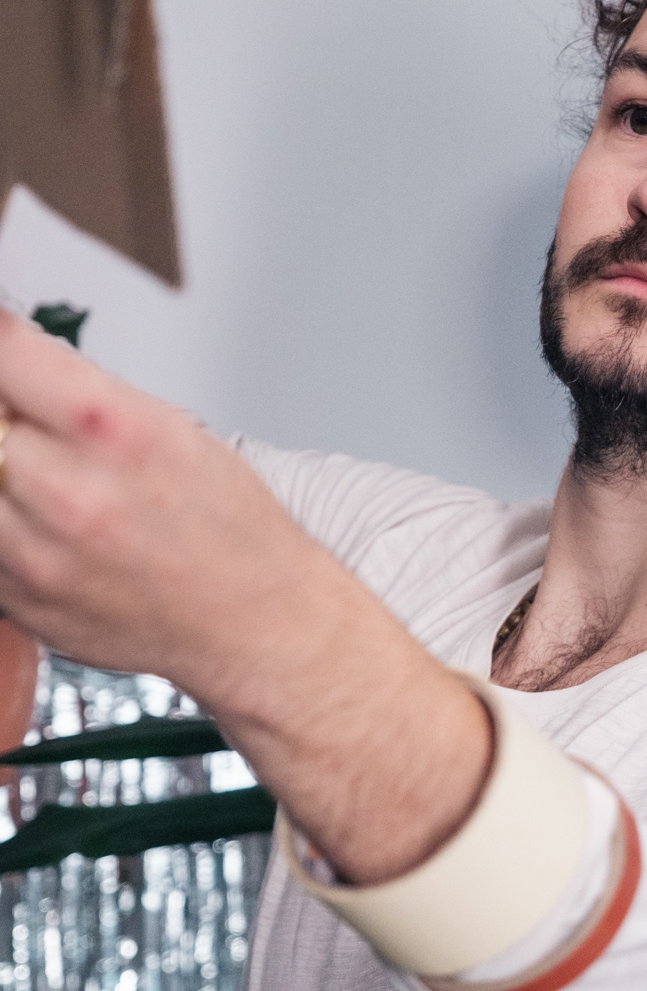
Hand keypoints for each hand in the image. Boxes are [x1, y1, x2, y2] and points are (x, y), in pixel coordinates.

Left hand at [0, 311, 490, 883]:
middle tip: (17, 410)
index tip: (2, 350)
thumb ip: (66, 391)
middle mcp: (69, 491)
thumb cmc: (237, 526)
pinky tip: (34, 515)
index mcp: (117, 430)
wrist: (274, 640)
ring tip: (35, 465)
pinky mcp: (23, 601)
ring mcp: (38, 556)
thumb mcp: (170, 431)